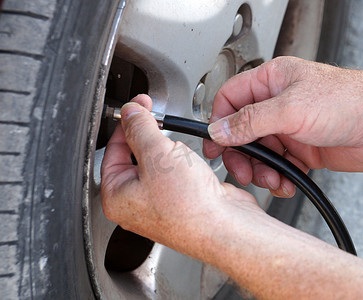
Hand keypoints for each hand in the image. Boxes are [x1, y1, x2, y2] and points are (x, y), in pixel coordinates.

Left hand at [100, 95, 258, 258]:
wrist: (226, 227)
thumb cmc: (189, 207)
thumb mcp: (156, 154)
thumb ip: (140, 128)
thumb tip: (130, 113)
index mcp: (117, 197)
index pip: (113, 150)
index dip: (125, 125)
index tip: (137, 108)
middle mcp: (136, 203)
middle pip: (135, 156)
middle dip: (150, 137)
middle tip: (157, 119)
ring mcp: (159, 203)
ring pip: (159, 163)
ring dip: (169, 151)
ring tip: (179, 152)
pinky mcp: (181, 200)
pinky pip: (176, 173)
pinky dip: (184, 163)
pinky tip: (192, 165)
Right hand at [203, 56, 362, 196]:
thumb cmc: (349, 101)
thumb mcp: (291, 109)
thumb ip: (250, 121)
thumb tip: (219, 129)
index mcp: (271, 83)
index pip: (230, 99)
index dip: (218, 122)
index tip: (214, 144)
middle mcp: (277, 105)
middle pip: (241, 131)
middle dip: (241, 154)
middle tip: (244, 170)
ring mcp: (289, 128)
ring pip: (259, 153)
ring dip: (262, 171)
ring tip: (273, 179)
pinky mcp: (301, 149)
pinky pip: (279, 166)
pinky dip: (280, 178)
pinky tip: (287, 182)